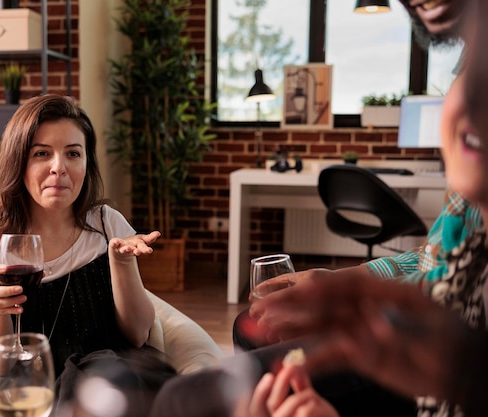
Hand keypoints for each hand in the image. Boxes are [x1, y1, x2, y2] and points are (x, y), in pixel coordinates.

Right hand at [0, 264, 24, 314]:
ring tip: (23, 298)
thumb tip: (39, 274)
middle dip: (9, 290)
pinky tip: (19, 309)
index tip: (6, 268)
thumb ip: (19, 277)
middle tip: (20, 289)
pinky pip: (2, 311)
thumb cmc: (3, 288)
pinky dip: (12, 310)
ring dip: (13, 301)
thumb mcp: (7, 281)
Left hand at [109, 231, 160, 259]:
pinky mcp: (114, 245)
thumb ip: (150, 238)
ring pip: (124, 249)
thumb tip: (159, 233)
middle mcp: (131, 249)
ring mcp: (122, 248)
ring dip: (126, 249)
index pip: (143, 248)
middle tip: (138, 252)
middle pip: (135, 250)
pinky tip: (116, 241)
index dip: (146, 250)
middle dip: (137, 251)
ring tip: (127, 248)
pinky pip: (114, 244)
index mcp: (138, 247)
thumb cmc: (133, 245)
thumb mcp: (142, 240)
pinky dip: (114, 243)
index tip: (150, 251)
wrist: (119, 251)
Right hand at [248, 365, 338, 416]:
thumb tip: (290, 364)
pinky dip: (315, 406)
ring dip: (303, 395)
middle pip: (272, 405)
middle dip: (282, 383)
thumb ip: (300, 386)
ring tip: (315, 397)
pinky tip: (320, 407)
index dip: (260, 392)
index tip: (270, 375)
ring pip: (291, 407)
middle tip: (292, 367)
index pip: (257, 408)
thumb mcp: (312, 403)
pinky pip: (305, 412)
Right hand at [257, 272, 468, 401]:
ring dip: (291, 327)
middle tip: (260, 307)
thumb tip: (371, 329)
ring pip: (318, 326)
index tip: (286, 292)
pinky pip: (329, 355)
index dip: (310, 287)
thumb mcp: (430, 329)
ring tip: (264, 329)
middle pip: (321, 301)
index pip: (339, 283)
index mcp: (380, 290)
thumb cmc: (451, 342)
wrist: (461, 370)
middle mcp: (363, 306)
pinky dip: (310, 360)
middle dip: (289, 303)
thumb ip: (399, 327)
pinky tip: (292, 364)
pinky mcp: (358, 352)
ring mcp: (359, 329)